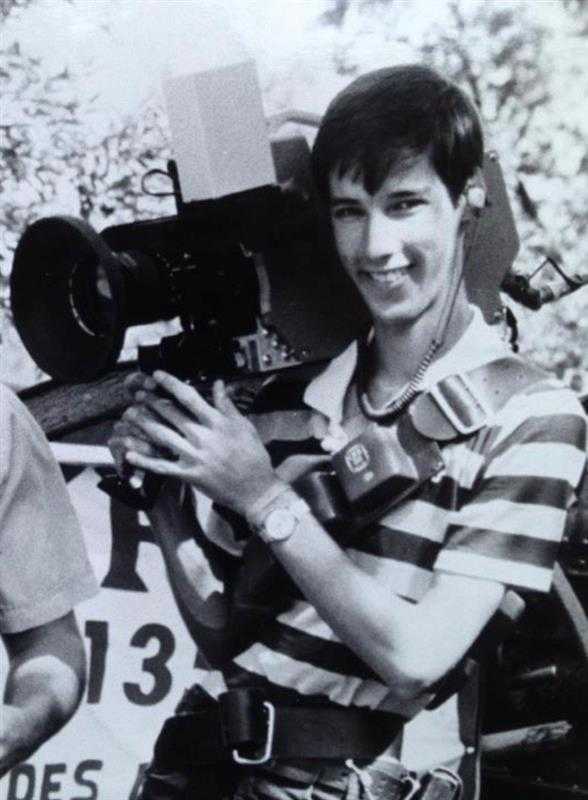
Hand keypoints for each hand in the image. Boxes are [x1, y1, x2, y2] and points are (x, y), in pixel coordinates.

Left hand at [122, 371, 279, 515]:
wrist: (255, 490)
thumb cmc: (253, 457)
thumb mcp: (244, 426)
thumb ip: (228, 405)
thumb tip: (219, 384)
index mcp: (217, 423)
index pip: (189, 398)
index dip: (171, 384)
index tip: (157, 375)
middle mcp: (203, 438)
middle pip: (171, 414)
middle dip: (152, 401)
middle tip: (138, 393)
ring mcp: (194, 457)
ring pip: (162, 436)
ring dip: (144, 424)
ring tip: (129, 414)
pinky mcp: (189, 475)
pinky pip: (163, 466)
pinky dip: (145, 461)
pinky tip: (130, 454)